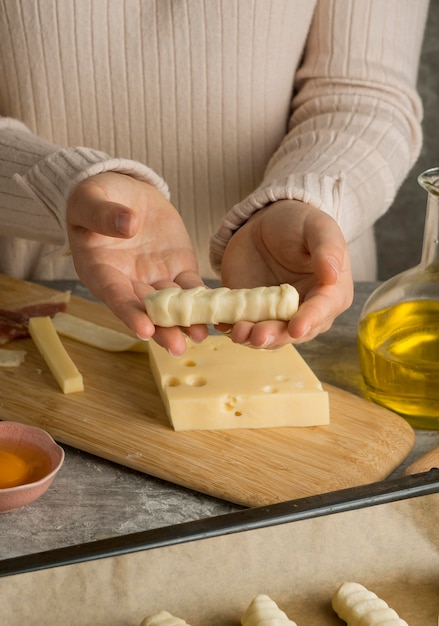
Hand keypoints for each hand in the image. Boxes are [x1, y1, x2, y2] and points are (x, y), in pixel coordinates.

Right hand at [66, 172, 207, 354]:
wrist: (124, 193)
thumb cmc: (95, 198)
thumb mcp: (89, 200)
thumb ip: (103, 215)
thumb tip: (129, 225)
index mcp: (100, 270)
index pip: (115, 295)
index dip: (129, 313)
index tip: (144, 330)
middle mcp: (128, 282)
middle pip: (146, 310)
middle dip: (161, 329)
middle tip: (177, 347)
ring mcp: (155, 278)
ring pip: (172, 305)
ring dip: (185, 321)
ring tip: (200, 336)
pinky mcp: (178, 269)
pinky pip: (192, 288)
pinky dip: (205, 300)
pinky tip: (218, 312)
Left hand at [218, 200, 353, 347]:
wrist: (266, 225)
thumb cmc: (300, 224)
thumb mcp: (318, 228)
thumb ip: (328, 249)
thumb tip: (333, 275)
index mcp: (331, 293)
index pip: (322, 311)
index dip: (309, 320)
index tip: (296, 328)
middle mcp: (307, 312)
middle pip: (293, 331)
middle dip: (276, 336)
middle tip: (258, 336)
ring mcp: (279, 316)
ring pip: (268, 336)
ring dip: (252, 338)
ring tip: (238, 332)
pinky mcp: (254, 315)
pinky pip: (245, 327)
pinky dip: (233, 329)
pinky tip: (223, 325)